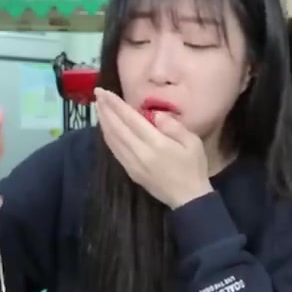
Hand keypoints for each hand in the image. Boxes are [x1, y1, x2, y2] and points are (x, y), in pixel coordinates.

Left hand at [93, 88, 212, 209]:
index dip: (116, 105)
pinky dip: (107, 137)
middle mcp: (140, 153)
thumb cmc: (193, 168)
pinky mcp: (130, 172)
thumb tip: (154, 114)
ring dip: (104, 122)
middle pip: (117, 127)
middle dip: (106, 109)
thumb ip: (173, 126)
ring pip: (112, 140)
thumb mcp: (192, 142)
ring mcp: (132, 164)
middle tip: (97, 94)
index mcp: (156, 143)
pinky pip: (115, 151)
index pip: (131, 119)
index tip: (105, 92)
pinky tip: (105, 129)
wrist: (188, 199)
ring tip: (98, 107)